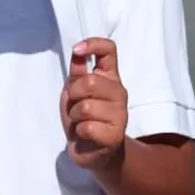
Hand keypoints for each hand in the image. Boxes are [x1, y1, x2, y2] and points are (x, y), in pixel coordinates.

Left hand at [59, 37, 127, 172]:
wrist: (91, 151)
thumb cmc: (82, 117)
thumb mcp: (75, 91)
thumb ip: (78, 72)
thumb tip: (77, 51)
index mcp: (110, 77)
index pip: (109, 50)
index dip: (93, 44)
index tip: (77, 50)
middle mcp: (119, 93)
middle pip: (90, 82)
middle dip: (73, 95)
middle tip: (75, 106)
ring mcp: (120, 115)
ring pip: (86, 107)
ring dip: (74, 116)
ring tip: (80, 122)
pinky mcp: (116, 136)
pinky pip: (87, 127)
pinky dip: (79, 131)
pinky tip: (85, 134)